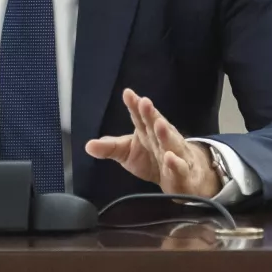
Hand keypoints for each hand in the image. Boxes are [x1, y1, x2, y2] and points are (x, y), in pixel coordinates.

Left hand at [85, 88, 221, 197]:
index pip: (140, 116)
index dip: (134, 105)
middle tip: (144, 102)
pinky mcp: (183, 172)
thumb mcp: (127, 153)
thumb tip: (88, 146)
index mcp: (147, 131)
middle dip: (151, 113)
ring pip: (171, 142)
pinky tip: (170, 157)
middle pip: (156, 124)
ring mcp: (175, 153)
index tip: (128, 93)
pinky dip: (175, 163)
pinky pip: (180, 167)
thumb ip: (110, 148)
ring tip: (159, 123)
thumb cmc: (152, 158)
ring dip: (165, 133)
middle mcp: (162, 138)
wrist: (182, 177)